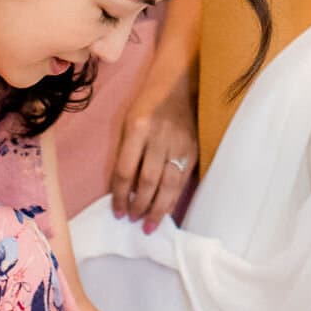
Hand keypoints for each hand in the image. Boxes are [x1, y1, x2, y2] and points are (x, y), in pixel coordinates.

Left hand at [109, 72, 198, 229]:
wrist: (178, 84)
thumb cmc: (147, 104)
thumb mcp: (128, 122)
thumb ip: (126, 153)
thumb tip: (125, 189)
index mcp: (138, 129)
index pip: (125, 170)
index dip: (120, 195)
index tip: (117, 211)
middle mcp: (159, 138)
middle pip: (148, 181)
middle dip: (139, 206)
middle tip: (132, 220)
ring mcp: (180, 144)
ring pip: (168, 185)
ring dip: (157, 210)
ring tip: (149, 225)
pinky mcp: (194, 149)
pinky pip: (182, 181)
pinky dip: (173, 198)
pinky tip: (166, 211)